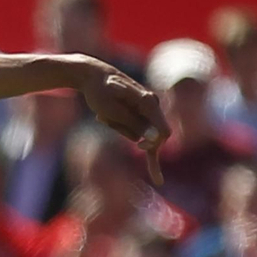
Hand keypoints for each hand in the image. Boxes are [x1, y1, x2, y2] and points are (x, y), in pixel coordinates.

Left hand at [71, 59, 169, 185]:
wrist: (92, 75)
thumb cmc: (100, 93)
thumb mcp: (112, 111)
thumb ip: (134, 124)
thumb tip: (156, 138)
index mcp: (148, 102)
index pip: (163, 132)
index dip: (153, 143)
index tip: (138, 145)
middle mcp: (151, 104)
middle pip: (152, 136)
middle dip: (131, 135)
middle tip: (105, 118)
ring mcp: (146, 108)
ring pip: (139, 133)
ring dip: (120, 129)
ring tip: (102, 114)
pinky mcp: (138, 112)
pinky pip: (141, 133)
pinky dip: (142, 148)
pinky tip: (157, 180)